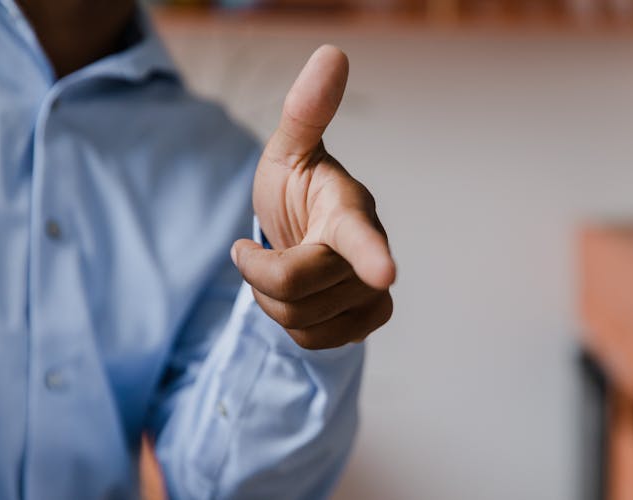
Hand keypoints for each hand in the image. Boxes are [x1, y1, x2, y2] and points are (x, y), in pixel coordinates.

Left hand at [231, 45, 395, 349]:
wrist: (303, 235)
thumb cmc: (295, 188)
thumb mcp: (289, 149)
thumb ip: (307, 110)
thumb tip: (332, 51)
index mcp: (349, 210)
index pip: (360, 234)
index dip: (370, 254)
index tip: (383, 271)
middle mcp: (369, 253)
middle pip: (298, 287)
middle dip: (259, 274)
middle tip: (248, 252)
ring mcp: (372, 291)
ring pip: (302, 320)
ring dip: (270, 300)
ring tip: (276, 272)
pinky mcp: (367, 319)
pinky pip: (314, 341)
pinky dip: (290, 324)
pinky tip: (297, 300)